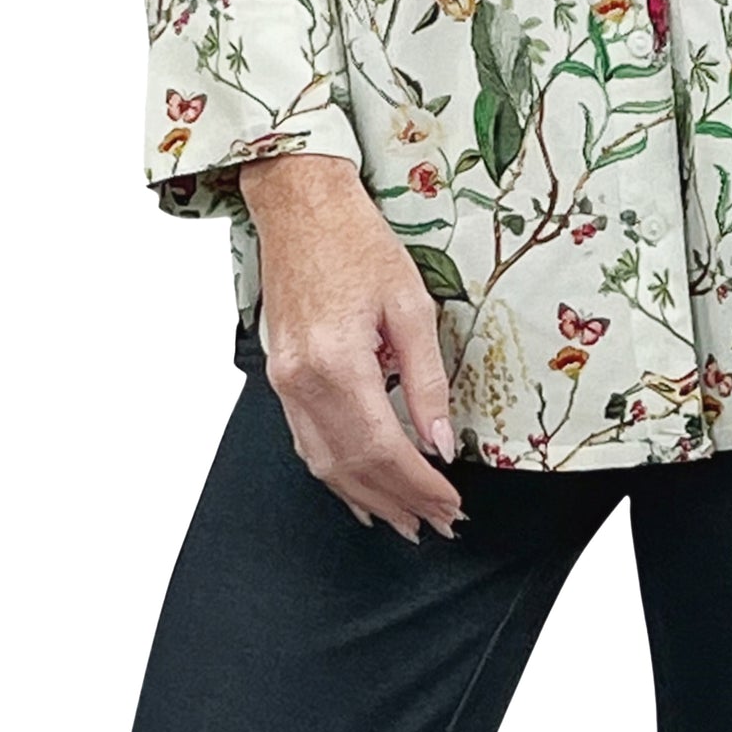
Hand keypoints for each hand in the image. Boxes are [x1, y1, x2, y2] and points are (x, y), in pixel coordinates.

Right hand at [237, 151, 464, 543]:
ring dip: (368, 499)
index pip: (385, 448)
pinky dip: (337, 474)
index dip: (420, 484)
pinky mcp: (279, 378)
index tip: (452, 503)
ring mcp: (284, 384)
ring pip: (324, 465)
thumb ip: (427, 378)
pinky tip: (360, 491)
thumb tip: (441, 441)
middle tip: (439, 524)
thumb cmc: (356, 241)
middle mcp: (302, 381)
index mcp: (337, 361)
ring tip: (407, 520)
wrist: (300, 207)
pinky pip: (306, 443)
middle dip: (399, 502)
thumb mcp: (411, 303)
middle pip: (353, 467)